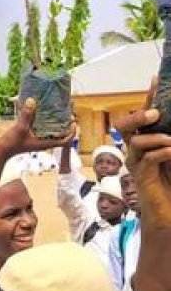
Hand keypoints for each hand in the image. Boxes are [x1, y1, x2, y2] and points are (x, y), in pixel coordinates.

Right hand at [0, 98, 74, 158]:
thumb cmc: (11, 143)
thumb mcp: (20, 128)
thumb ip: (27, 115)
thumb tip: (32, 100)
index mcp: (45, 143)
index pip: (64, 141)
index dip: (71, 132)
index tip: (73, 122)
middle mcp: (43, 141)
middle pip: (59, 133)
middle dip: (65, 123)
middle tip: (67, 112)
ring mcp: (36, 138)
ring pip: (50, 129)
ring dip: (55, 120)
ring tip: (57, 109)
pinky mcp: (29, 134)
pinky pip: (40, 126)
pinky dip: (42, 118)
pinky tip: (39, 109)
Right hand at [115, 85, 170, 230]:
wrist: (168, 212)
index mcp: (146, 140)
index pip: (145, 114)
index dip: (149, 96)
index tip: (156, 78)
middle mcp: (137, 149)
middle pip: (124, 124)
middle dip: (137, 115)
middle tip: (155, 114)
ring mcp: (135, 162)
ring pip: (135, 141)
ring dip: (155, 138)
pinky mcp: (139, 176)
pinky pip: (146, 158)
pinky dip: (161, 152)